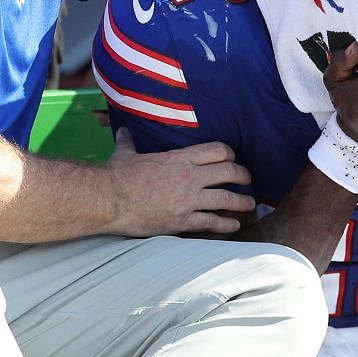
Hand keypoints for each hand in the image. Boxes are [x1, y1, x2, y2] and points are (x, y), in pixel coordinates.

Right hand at [106, 127, 254, 235]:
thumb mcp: (125, 154)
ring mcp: (188, 200)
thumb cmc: (115, 176)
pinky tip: (234, 225)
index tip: (232, 160)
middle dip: (243, 176)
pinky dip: (227, 224)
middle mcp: (188, 177)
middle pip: (229, 172)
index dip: (229, 155)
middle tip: (248, 180)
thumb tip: (122, 130)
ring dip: (242, 202)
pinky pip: (212, 222)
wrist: (108, 200)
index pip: (217, 151)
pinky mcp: (182, 221)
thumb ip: (128, 141)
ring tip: (250, 205)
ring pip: (227, 199)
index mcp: (178, 158)